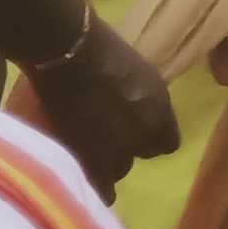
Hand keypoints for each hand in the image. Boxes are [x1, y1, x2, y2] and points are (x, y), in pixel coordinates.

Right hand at [10, 17, 179, 197]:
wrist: (62, 48)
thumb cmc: (93, 42)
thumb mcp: (130, 68)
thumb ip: (136, 94)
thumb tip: (127, 102)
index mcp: (158, 108)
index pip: (165, 141)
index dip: (148, 136)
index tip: (133, 129)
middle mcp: (143, 133)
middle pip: (139, 155)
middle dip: (124, 147)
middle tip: (103, 136)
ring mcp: (114, 148)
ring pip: (115, 171)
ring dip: (104, 162)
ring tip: (83, 152)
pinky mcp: (85, 156)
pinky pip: (97, 185)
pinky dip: (90, 181)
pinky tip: (77, 176)